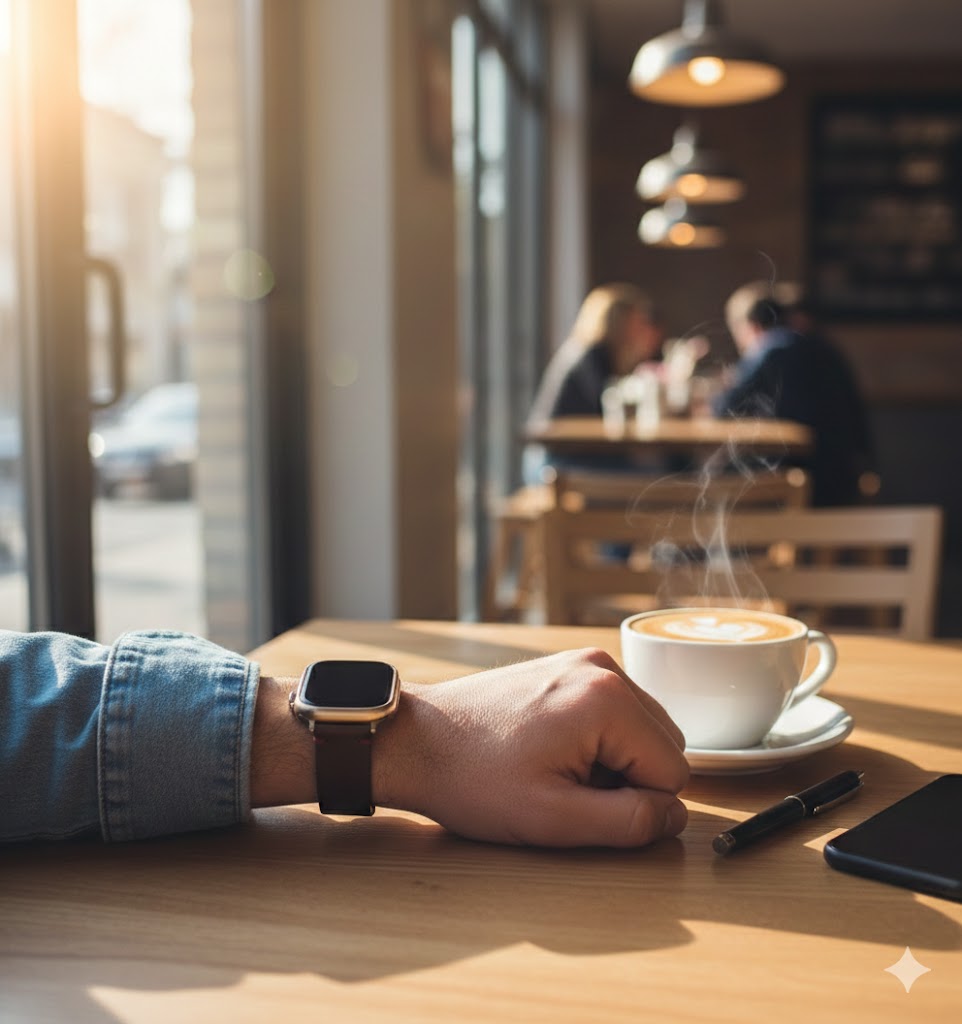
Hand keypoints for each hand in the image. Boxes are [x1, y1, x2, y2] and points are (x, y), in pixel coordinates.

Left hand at [374, 648, 688, 847]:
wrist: (416, 742)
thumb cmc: (473, 779)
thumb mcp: (554, 820)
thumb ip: (629, 823)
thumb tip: (675, 816)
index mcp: (607, 699)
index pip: (673, 772)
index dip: (634, 804)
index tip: (578, 802)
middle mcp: (603, 667)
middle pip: (664, 744)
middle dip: (627, 777)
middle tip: (565, 787)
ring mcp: (583, 661)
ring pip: (642, 728)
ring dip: (613, 759)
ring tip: (555, 768)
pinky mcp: (567, 665)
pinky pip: (614, 710)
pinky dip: (596, 738)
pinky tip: (549, 749)